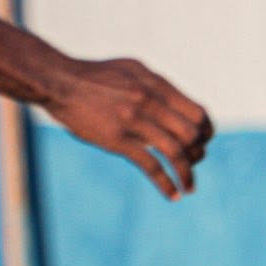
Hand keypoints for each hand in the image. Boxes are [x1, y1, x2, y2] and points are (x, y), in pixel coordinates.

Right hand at [45, 58, 212, 199]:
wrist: (59, 81)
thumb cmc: (95, 75)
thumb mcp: (133, 70)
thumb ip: (157, 86)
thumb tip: (178, 104)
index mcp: (157, 85)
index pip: (197, 113)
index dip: (206, 132)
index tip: (204, 142)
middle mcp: (150, 102)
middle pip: (191, 135)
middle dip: (199, 153)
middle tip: (195, 162)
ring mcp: (134, 121)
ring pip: (175, 152)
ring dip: (187, 173)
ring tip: (190, 187)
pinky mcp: (117, 140)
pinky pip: (150, 165)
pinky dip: (165, 183)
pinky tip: (173, 195)